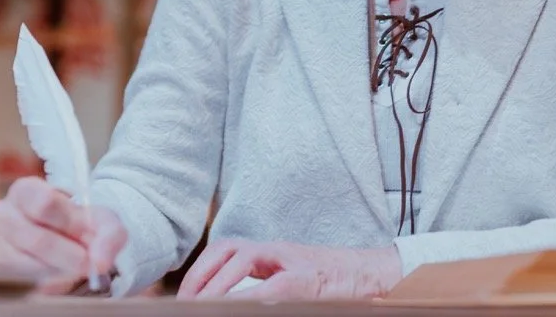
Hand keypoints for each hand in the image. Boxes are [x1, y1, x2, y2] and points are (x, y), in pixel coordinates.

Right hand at [0, 176, 126, 291]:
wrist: (70, 243)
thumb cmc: (82, 226)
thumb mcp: (103, 222)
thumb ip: (108, 236)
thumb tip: (100, 263)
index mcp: (24, 190)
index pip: (44, 203)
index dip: (71, 224)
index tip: (90, 238)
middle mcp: (2, 214)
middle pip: (36, 239)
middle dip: (68, 256)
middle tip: (89, 264)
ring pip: (28, 267)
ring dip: (59, 273)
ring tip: (75, 269)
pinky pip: (23, 285)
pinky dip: (48, 286)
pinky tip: (61, 278)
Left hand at [177, 239, 401, 299]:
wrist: (372, 276)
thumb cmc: (331, 285)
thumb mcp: (289, 282)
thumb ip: (261, 288)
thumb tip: (229, 302)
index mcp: (270, 254)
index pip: (226, 250)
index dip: (201, 269)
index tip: (183, 295)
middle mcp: (278, 252)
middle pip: (228, 249)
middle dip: (201, 275)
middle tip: (185, 302)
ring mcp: (293, 262)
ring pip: (244, 259)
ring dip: (218, 283)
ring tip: (204, 304)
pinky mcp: (307, 280)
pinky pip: (272, 286)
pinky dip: (251, 296)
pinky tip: (239, 306)